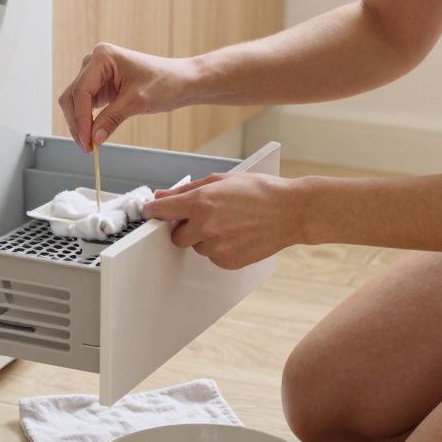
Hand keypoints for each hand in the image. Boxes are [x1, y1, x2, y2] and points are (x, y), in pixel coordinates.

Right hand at [58, 43, 197, 151]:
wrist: (181, 81)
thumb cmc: (165, 82)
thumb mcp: (137, 101)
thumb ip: (111, 119)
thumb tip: (93, 138)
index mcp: (102, 57)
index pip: (80, 92)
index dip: (80, 119)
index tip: (86, 141)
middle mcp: (95, 62)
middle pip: (72, 96)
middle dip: (77, 123)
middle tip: (87, 146)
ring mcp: (97, 74)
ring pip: (75, 102)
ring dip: (79, 123)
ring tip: (90, 144)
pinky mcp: (101, 86)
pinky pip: (86, 105)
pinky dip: (87, 120)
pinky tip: (93, 135)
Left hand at [141, 172, 308, 269]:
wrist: (291, 211)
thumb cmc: (260, 191)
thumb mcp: (221, 180)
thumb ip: (187, 190)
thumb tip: (163, 195)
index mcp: (201, 202)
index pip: (162, 211)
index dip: (153, 212)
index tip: (150, 213)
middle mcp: (205, 226)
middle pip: (176, 236)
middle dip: (184, 228)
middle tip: (203, 217)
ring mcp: (217, 246)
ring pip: (196, 247)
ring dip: (205, 238)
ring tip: (229, 224)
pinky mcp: (228, 261)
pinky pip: (213, 257)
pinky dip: (220, 248)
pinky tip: (237, 235)